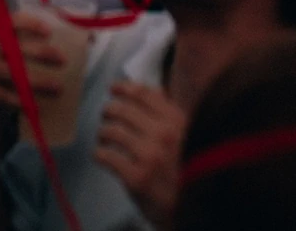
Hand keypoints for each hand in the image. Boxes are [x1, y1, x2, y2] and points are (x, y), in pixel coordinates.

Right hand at [0, 13, 64, 109]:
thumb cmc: (15, 65)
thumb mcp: (32, 51)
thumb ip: (57, 41)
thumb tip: (90, 39)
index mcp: (2, 29)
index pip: (14, 20)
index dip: (30, 24)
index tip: (50, 32)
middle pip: (11, 44)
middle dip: (39, 52)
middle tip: (63, 62)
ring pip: (5, 71)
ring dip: (33, 80)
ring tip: (57, 88)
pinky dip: (13, 98)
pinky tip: (30, 105)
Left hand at [94, 83, 184, 228]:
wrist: (197, 209)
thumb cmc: (189, 171)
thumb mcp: (189, 136)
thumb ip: (170, 114)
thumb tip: (147, 89)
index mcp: (178, 120)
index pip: (143, 94)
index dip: (123, 88)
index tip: (113, 89)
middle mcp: (164, 135)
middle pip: (122, 110)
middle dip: (109, 111)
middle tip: (106, 116)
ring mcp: (150, 156)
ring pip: (111, 131)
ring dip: (102, 133)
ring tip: (103, 138)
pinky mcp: (137, 178)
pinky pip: (106, 156)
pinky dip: (99, 154)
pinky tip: (101, 155)